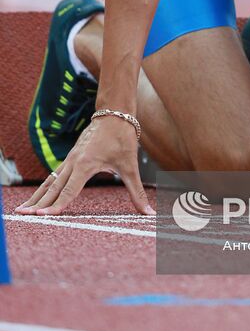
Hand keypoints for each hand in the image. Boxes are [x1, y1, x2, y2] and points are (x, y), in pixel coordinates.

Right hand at [14, 115, 153, 216]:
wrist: (115, 113)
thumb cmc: (123, 137)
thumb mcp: (130, 165)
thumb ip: (136, 191)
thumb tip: (148, 212)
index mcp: (86, 164)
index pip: (69, 190)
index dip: (58, 205)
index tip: (45, 216)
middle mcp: (74, 162)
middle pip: (53, 188)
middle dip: (38, 204)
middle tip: (23, 217)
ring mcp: (70, 159)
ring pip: (49, 181)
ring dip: (36, 196)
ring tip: (21, 210)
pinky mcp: (71, 157)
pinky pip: (53, 175)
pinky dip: (43, 187)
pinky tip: (36, 197)